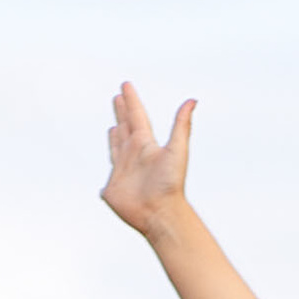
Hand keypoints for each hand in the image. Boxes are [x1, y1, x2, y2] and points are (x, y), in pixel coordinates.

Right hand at [101, 81, 194, 233]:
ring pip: (117, 150)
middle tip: (117, 98)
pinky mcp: (113, 190)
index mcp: (146, 145)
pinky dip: (107, 181)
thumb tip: (192, 100)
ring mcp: (123, 172)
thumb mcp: (177, 150)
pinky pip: (108, 184)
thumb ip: (182, 125)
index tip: (126, 85)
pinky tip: (105, 184)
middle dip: (122, 113)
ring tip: (113, 127)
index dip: (131, 101)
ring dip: (115, 137)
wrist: (161, 213)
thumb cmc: (170, 184)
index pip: (137, 117)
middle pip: (126, 128)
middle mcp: (134, 156)